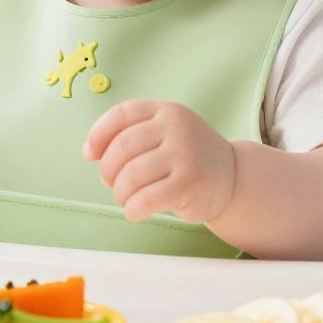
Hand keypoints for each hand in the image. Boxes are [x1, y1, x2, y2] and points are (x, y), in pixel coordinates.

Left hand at [83, 100, 237, 222]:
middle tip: (112, 183)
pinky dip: (133, 209)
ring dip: (120, 192)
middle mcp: (176, 127)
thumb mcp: (165, 132)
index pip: (121, 114)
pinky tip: (135, 211)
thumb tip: (91, 151)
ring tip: (126, 198)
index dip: (98, 134)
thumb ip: (132, 134)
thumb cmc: (187, 156)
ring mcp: (184, 154)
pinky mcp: (189, 183)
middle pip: (122, 147)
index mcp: (165, 111)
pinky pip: (146, 198)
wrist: (233, 176)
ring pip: (131, 174)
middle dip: (108, 170)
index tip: (89, 154)